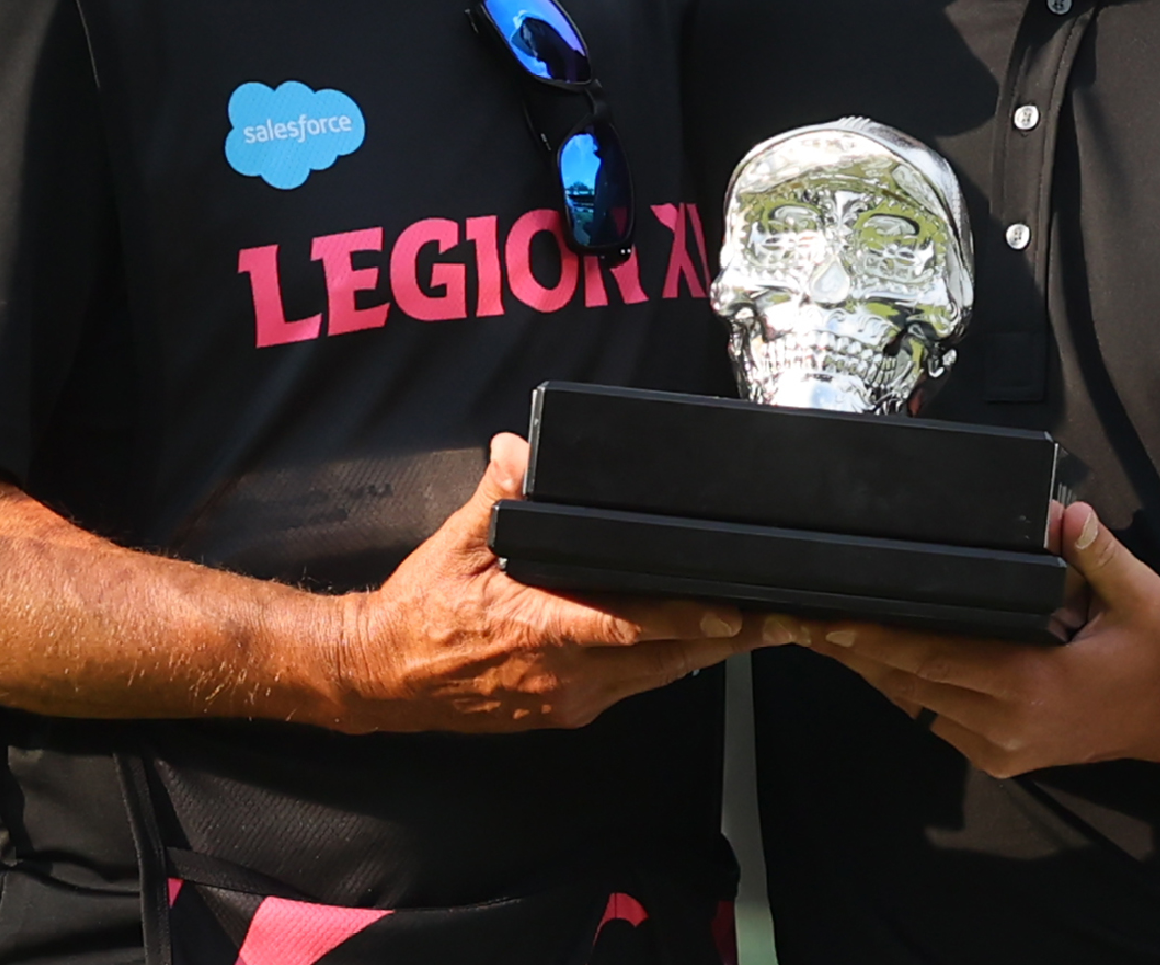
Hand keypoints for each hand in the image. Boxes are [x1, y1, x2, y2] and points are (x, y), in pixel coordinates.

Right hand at [329, 434, 786, 734]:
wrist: (380, 677)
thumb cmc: (419, 612)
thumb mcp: (453, 544)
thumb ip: (496, 496)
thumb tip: (517, 448)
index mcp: (539, 630)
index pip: (631, 625)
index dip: (689, 619)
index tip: (737, 610)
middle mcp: (562, 675)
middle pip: (662, 659)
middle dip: (722, 638)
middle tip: (779, 615)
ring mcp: (565, 700)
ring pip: (653, 678)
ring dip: (701, 653)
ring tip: (752, 626)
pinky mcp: (562, 712)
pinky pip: (628, 688)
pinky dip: (661, 664)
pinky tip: (687, 644)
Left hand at [795, 501, 1159, 776]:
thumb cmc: (1152, 649)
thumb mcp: (1137, 595)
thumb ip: (1097, 553)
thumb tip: (1066, 514)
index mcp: (1032, 686)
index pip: (935, 658)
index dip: (877, 639)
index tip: (829, 618)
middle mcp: (1007, 725)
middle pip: (911, 683)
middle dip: (857, 650)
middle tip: (801, 618)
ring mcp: (1002, 748)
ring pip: (917, 704)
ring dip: (873, 670)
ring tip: (824, 632)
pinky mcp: (1001, 758)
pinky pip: (937, 720)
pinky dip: (906, 689)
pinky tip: (875, 659)